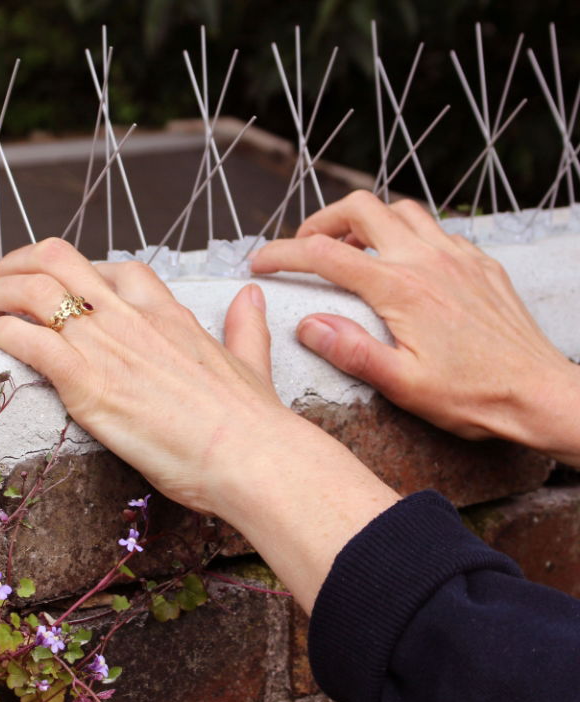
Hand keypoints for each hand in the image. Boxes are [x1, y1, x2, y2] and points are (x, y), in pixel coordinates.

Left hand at [0, 237, 286, 513]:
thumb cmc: (250, 419)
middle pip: (61, 260)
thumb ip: (246, 327)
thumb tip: (251, 298)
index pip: (115, 268)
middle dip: (23, 263)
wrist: (248, 454)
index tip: (67, 290)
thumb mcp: (249, 362)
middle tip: (6, 284)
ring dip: (0, 293)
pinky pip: (29, 339)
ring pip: (34, 290)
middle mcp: (132, 319)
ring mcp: (108, 347)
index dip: (81, 271)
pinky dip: (4, 333)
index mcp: (168, 314)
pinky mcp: (87, 383)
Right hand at [252, 190, 579, 464]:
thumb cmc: (474, 395)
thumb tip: (308, 325)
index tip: (260, 261)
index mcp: (401, 288)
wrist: (539, 394)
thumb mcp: (403, 385)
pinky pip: (434, 227)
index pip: (325, 255)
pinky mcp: (479, 262)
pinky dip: (405, 233)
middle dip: (322, 220)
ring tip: (351, 249)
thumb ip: (352, 351)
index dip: (283, 254)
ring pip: (400, 208)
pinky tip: (402, 263)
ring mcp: (457, 255)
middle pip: (361, 208)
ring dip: (367, 220)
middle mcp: (427, 260)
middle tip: (306, 247)